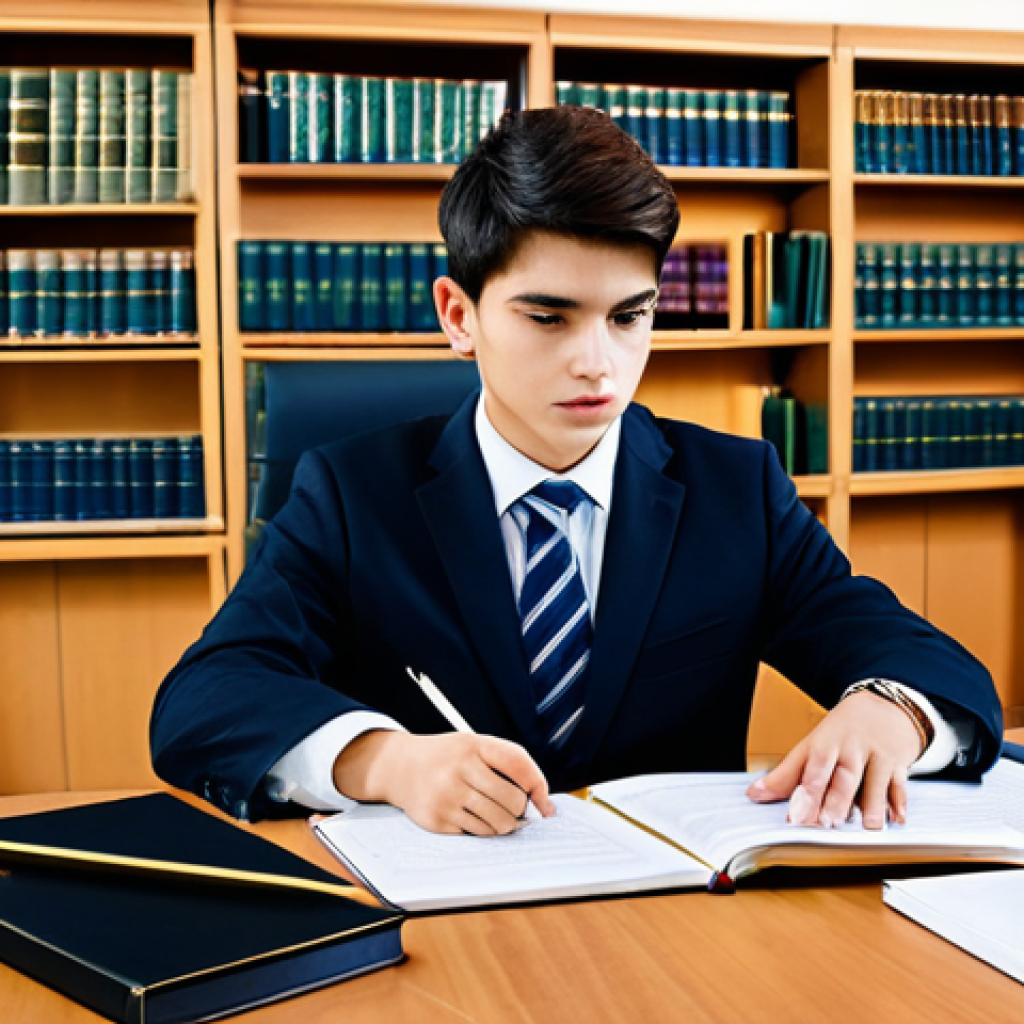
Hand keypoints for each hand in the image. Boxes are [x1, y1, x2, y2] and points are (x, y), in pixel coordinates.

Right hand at [332, 730, 555, 835]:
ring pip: (497, 823)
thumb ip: (507, 763)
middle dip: (520, 810)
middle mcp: (459, 769)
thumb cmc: (448, 757)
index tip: (545, 803)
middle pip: (512, 800)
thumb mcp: (474, 745)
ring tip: (501, 817)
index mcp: (473, 745)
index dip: (538, 785)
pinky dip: (484, 830)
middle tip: (516, 810)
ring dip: (506, 825)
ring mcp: (446, 796)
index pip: (518, 764)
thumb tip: (543, 804)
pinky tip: (476, 819)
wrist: (399, 766)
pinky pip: (477, 834)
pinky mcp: (437, 819)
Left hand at [746, 691, 923, 829]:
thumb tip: (755, 794)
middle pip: (844, 777)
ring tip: (867, 826)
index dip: (805, 792)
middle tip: (828, 822)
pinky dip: (899, 803)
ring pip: (875, 782)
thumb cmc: (843, 730)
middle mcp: (851, 748)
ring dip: (872, 806)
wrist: (885, 704)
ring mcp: (878, 755)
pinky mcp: (899, 763)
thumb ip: (786, 773)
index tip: (796, 815)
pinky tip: (896, 818)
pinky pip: (900, 785)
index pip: (814, 767)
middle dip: (836, 800)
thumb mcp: (813, 744)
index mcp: (826, 743)